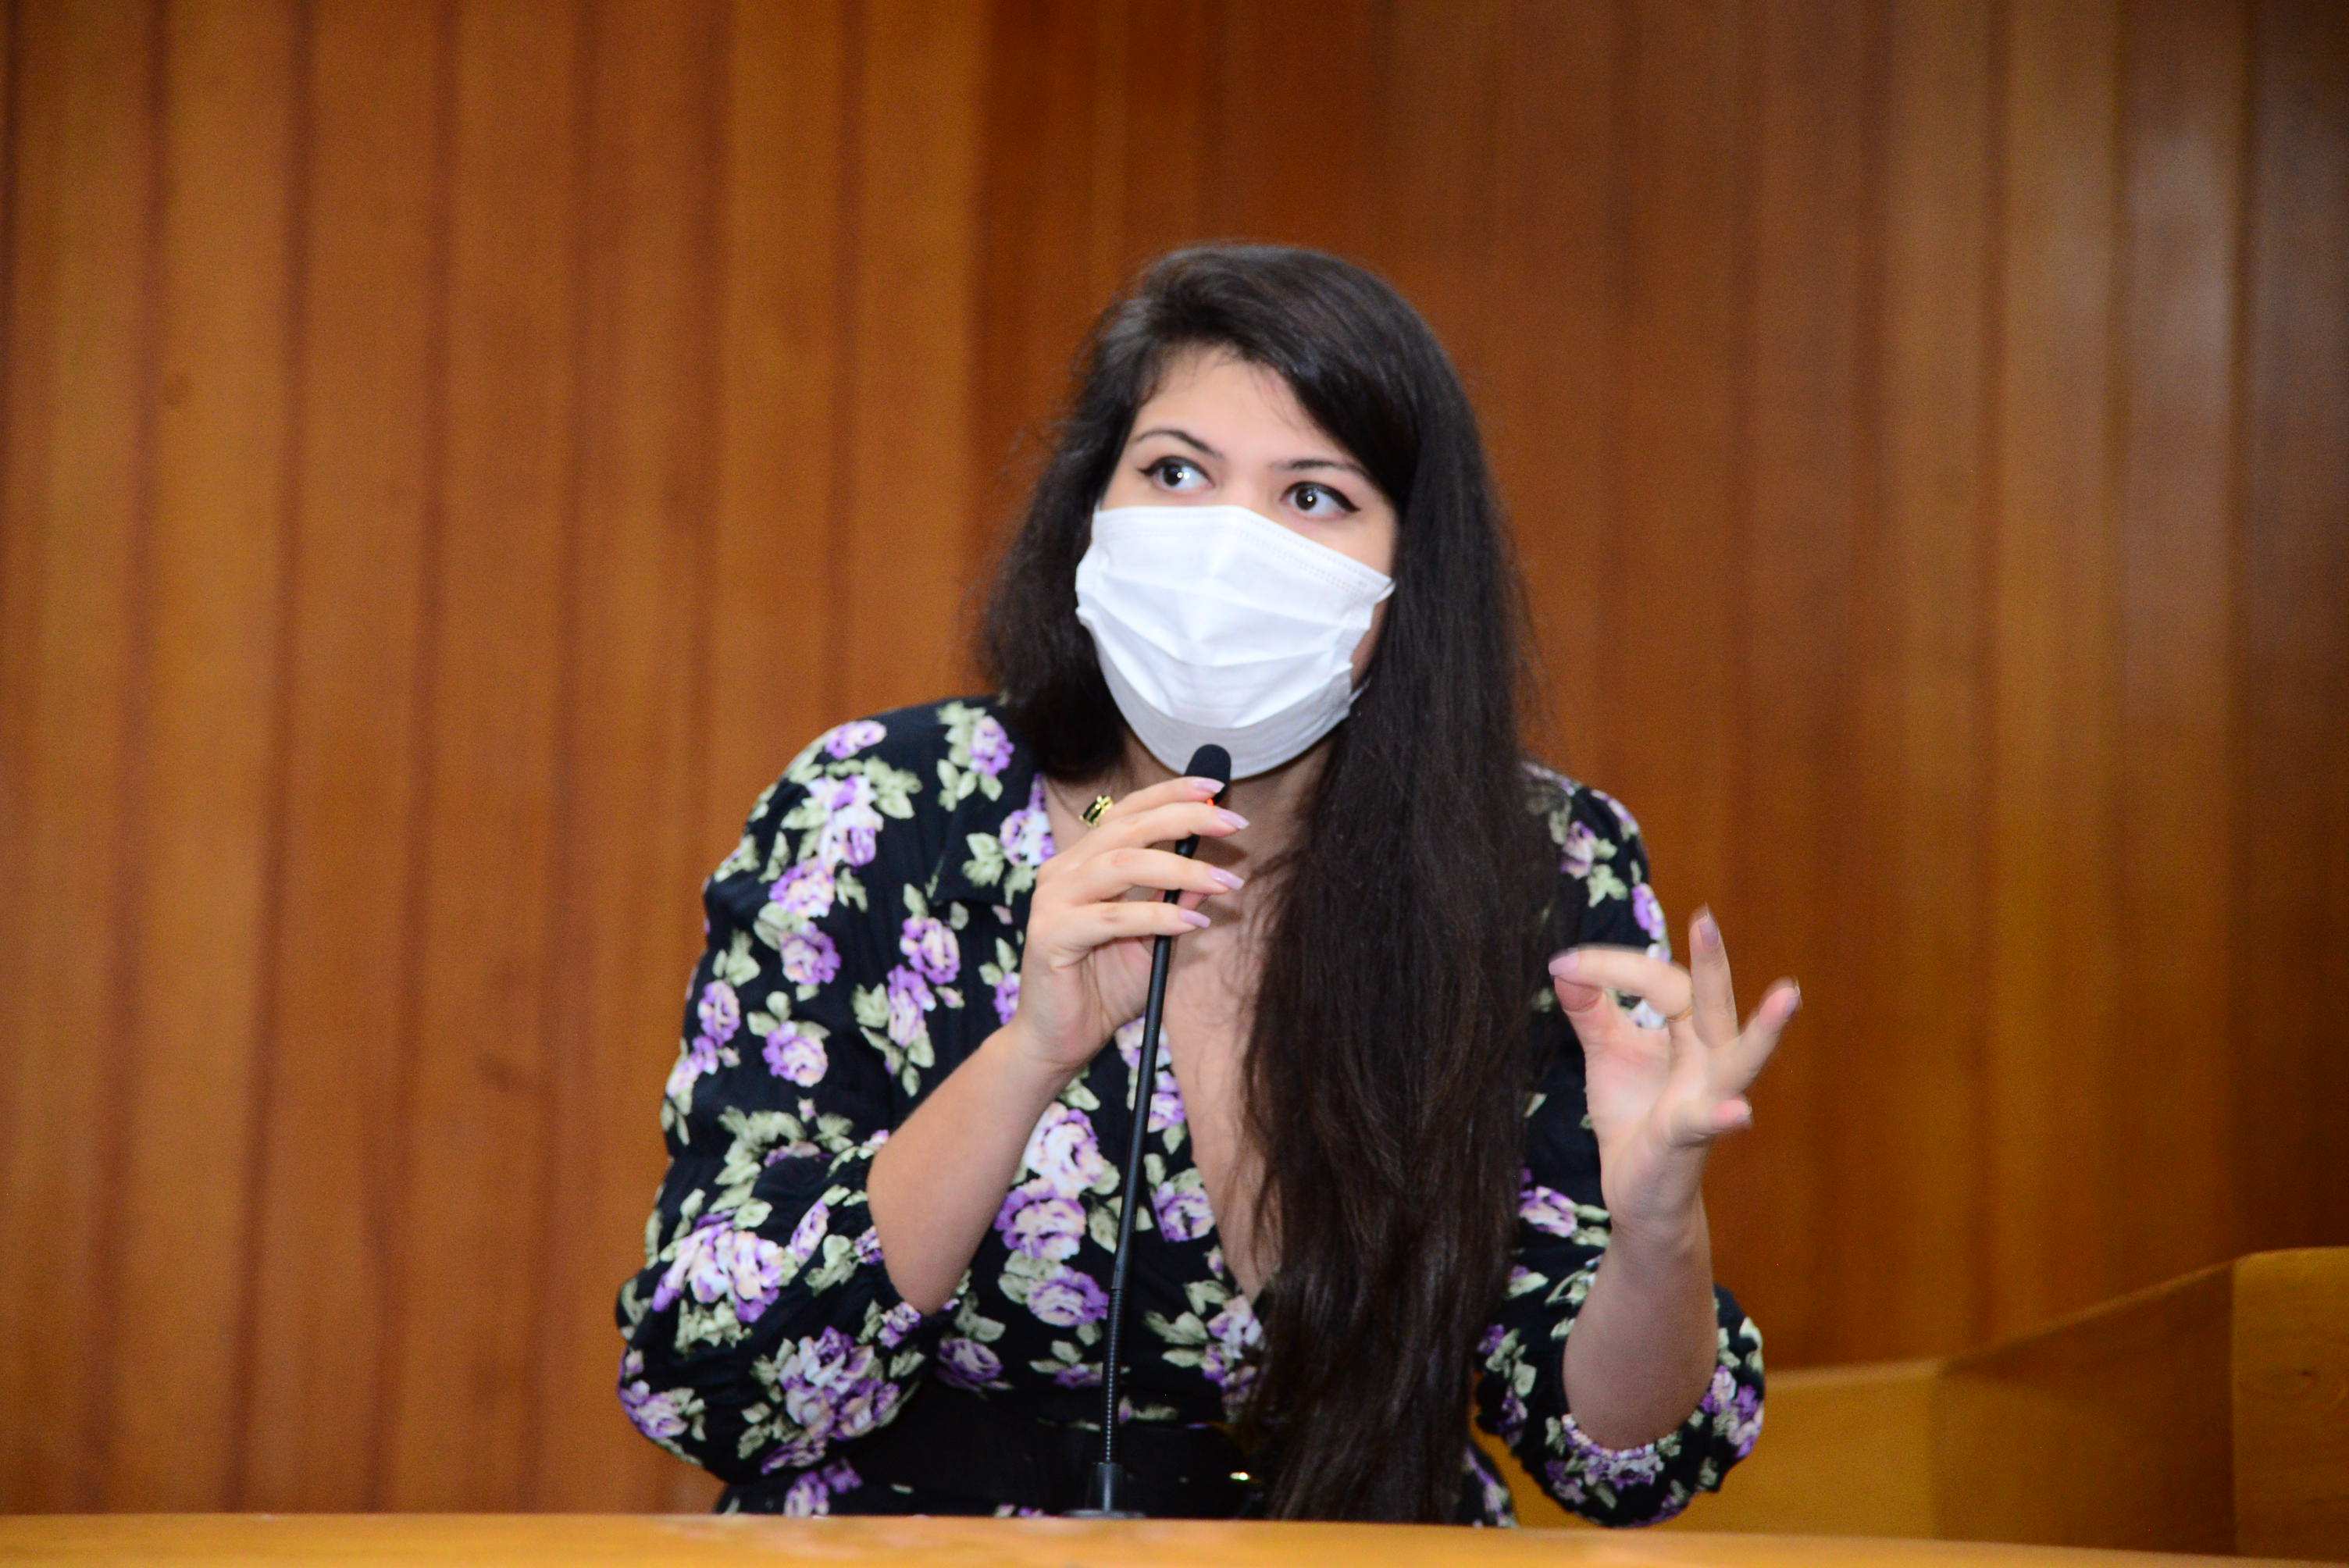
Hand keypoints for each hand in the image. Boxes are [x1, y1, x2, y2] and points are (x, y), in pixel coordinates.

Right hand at [1005, 776, 1245, 1075]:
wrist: (1060, 1040)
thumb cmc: (1103, 987)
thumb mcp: (1153, 940)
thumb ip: (1175, 903)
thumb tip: (1216, 874)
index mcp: (1082, 863)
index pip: (1127, 811)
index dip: (1170, 793)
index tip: (1215, 788)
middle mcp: (1063, 872)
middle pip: (1127, 827)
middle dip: (1184, 819)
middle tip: (1233, 824)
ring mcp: (1053, 901)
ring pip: (1121, 864)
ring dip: (1180, 868)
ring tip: (1225, 881)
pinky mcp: (1051, 934)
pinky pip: (1112, 917)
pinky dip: (1158, 916)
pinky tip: (1193, 921)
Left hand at [1548, 910, 1796, 1232]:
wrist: (1635, 1192)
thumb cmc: (1633, 1116)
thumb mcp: (1607, 1053)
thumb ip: (1591, 1009)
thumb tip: (1563, 966)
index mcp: (1690, 1033)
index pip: (1663, 982)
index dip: (1615, 967)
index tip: (1566, 965)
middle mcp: (1709, 1061)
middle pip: (1713, 1005)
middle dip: (1713, 963)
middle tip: (1705, 921)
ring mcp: (1706, 1100)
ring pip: (1740, 1059)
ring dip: (1765, 1031)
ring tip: (1788, 996)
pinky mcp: (1687, 1140)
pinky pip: (1706, 1124)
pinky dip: (1721, 1117)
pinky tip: (1738, 1112)